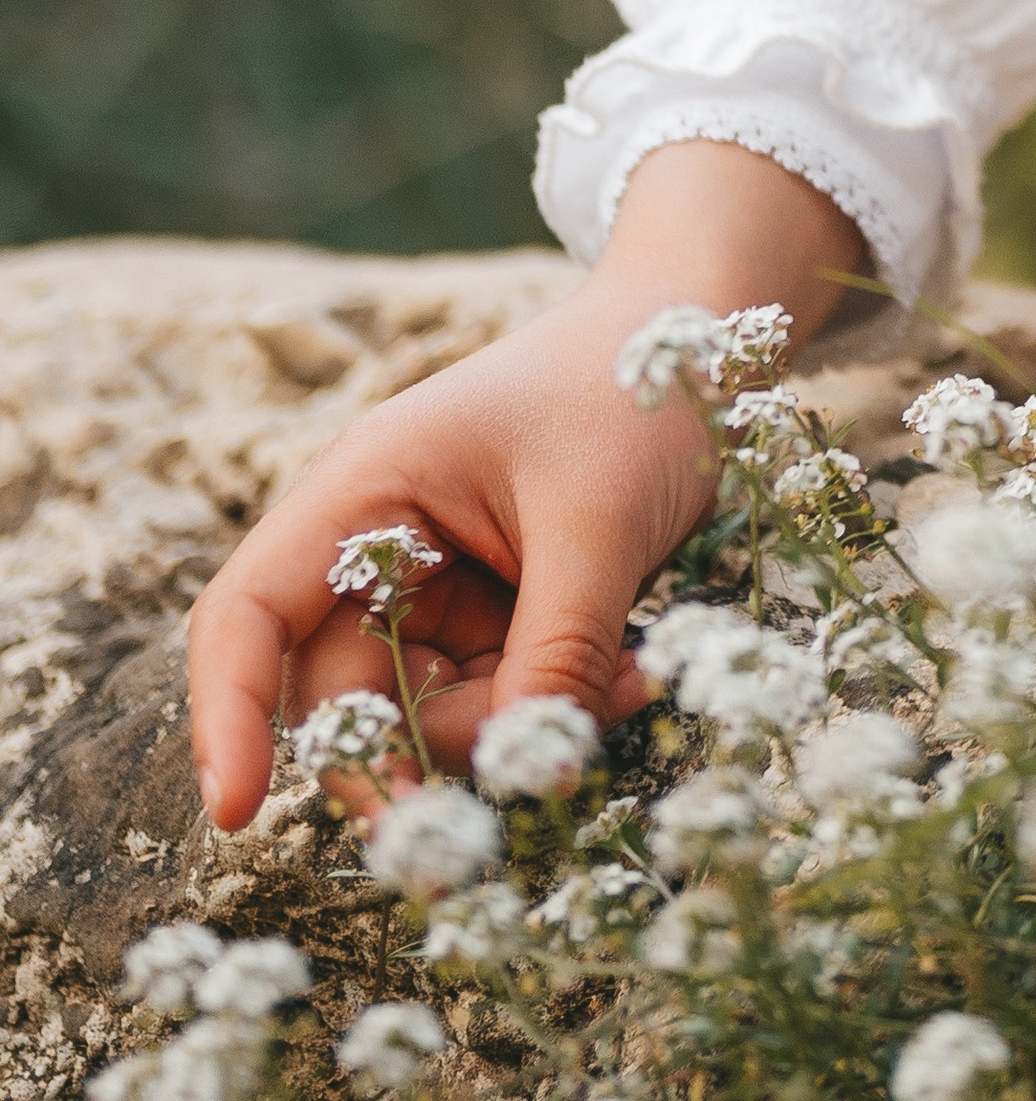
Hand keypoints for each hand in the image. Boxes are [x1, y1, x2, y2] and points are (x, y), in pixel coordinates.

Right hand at [186, 144, 864, 826]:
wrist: (696, 332)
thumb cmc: (634, 389)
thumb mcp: (599, 523)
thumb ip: (557, 652)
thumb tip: (530, 777)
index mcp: (366, 489)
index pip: (251, 612)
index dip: (228, 714)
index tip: (237, 815)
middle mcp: (379, 540)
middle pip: (347, 697)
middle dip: (427, 753)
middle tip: (531, 774)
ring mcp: (435, 583)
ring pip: (427, 715)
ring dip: (513, 729)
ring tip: (630, 682)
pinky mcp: (491, 613)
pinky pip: (493, 699)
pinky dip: (551, 706)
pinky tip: (635, 674)